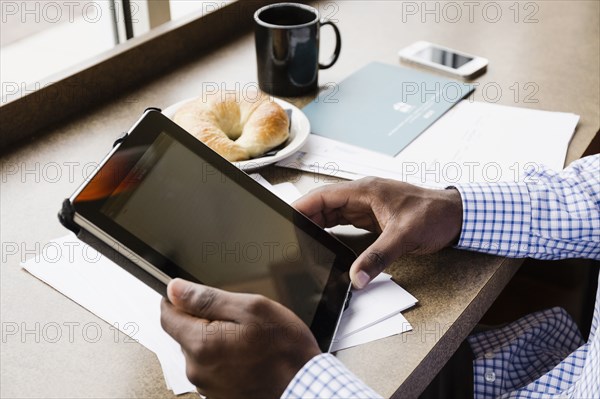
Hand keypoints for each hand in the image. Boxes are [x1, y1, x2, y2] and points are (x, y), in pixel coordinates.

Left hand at [160, 279, 320, 397]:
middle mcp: (197, 369)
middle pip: (184, 333)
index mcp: (201, 344)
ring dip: (216, 340)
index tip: (190, 294)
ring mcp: (207, 385)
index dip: (178, 300)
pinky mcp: (219, 395)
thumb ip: (207, 298)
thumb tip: (175, 289)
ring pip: (200, 351)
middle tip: (237, 318)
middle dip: (204, 320)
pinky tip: (248, 355)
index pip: (167, 315)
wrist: (305, 386)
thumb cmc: (285, 349)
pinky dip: (225, 358)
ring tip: (247, 338)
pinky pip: (213, 368)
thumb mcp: (251, 308)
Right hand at [293, 177, 462, 287]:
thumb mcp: (405, 236)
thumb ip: (379, 257)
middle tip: (287, 239)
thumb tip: (356, 278)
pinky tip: (321, 241)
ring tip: (299, 242)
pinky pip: (342, 221)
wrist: (456, 215)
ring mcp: (365, 206)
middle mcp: (361, 195)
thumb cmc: (434, 215)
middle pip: (322, 205)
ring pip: (331, 213)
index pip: (322, 196)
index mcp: (364, 191)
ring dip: (315, 225)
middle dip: (303, 220)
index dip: (300, 208)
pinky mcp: (371, 217)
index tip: (283, 220)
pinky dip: (329, 230)